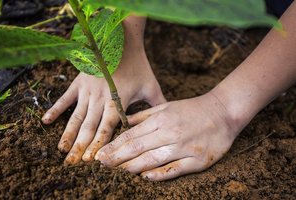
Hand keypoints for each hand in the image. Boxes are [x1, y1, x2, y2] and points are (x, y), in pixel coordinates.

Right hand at [42, 46, 165, 163]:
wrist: (121, 40)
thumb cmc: (138, 64)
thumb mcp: (151, 85)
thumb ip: (158, 105)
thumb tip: (168, 121)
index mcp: (118, 101)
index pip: (107, 128)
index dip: (99, 145)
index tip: (91, 161)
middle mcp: (100, 99)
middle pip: (89, 127)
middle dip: (80, 147)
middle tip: (71, 164)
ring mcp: (87, 91)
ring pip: (76, 117)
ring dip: (68, 135)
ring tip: (61, 151)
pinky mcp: (79, 82)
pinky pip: (64, 98)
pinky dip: (55, 110)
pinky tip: (45, 122)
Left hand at [96, 92, 239, 180]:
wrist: (223, 112)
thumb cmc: (192, 109)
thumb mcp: (167, 106)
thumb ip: (145, 115)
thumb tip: (125, 122)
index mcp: (161, 120)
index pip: (132, 135)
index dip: (114, 145)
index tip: (101, 154)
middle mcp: (170, 133)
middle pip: (138, 148)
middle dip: (117, 157)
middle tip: (101, 165)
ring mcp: (184, 148)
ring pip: (152, 160)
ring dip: (132, 167)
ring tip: (118, 171)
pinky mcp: (197, 160)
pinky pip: (174, 169)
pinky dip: (159, 174)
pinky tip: (145, 177)